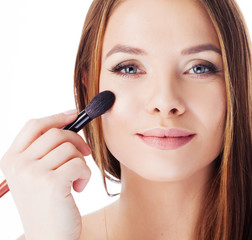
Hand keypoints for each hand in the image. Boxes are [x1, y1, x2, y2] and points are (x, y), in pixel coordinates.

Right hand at [0, 111, 91, 239]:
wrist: (49, 238)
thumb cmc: (48, 205)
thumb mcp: (37, 175)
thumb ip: (45, 151)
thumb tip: (69, 122)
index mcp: (11, 160)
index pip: (34, 126)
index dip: (57, 117)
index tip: (74, 115)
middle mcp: (18, 165)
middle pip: (56, 133)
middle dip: (77, 141)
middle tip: (85, 154)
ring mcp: (33, 173)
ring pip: (70, 148)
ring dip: (81, 163)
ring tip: (75, 180)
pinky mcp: (52, 183)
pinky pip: (80, 164)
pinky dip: (86, 175)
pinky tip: (78, 188)